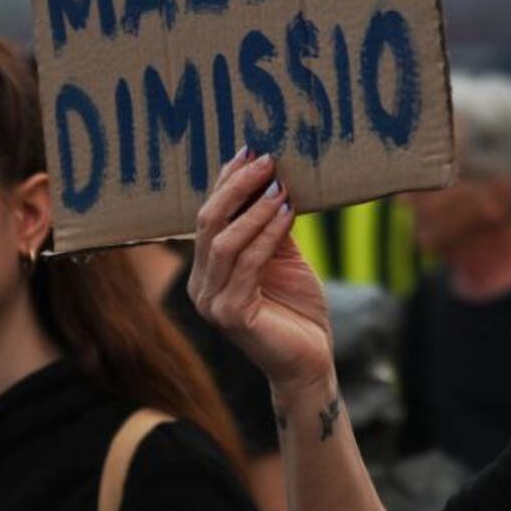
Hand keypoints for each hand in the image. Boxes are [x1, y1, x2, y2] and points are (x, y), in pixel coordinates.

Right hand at [189, 151, 336, 413]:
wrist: (309, 360)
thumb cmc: (296, 308)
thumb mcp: (282, 256)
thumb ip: (270, 225)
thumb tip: (271, 177)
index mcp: (206, 270)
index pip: (209, 217)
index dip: (226, 182)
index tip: (250, 151)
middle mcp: (201, 285)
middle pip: (209, 224)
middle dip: (237, 187)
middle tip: (265, 161)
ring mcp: (211, 303)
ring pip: (225, 242)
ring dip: (255, 210)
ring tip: (280, 186)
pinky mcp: (231, 315)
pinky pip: (247, 265)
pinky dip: (267, 235)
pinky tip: (288, 215)